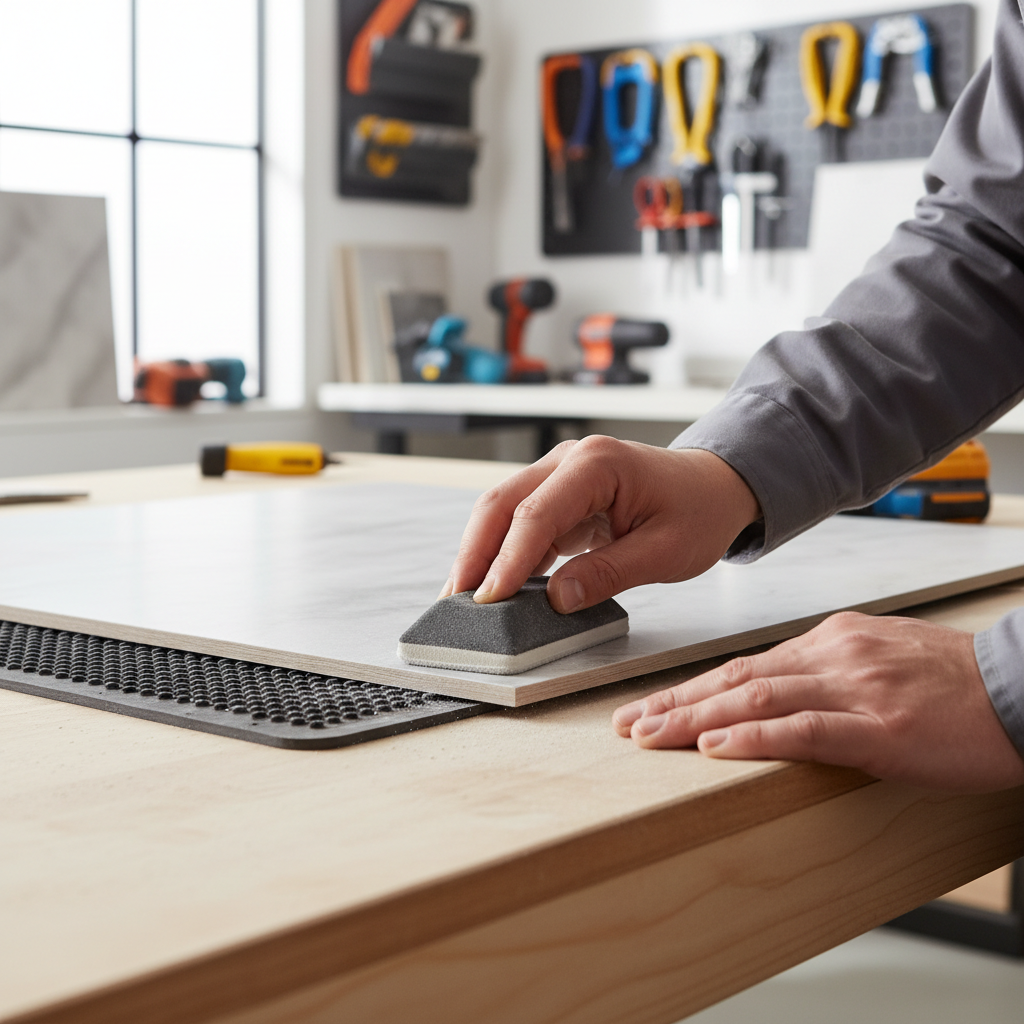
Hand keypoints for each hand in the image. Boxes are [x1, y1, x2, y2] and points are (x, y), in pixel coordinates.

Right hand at [440, 436, 760, 612]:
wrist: (715, 487)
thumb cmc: (698, 510)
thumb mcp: (665, 551)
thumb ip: (609, 574)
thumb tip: (557, 599)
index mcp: (598, 464)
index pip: (537, 513)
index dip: (509, 559)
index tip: (490, 598)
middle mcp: (570, 460)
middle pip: (503, 503)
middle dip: (474, 552)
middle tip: (456, 601)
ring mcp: (561, 474)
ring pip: (503, 510)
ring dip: (480, 552)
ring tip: (462, 597)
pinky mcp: (559, 494)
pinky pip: (520, 521)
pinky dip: (502, 552)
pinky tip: (492, 583)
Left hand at [613, 611, 1023, 792]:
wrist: (1021, 687)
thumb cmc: (953, 682)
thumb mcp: (879, 660)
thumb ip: (825, 673)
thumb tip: (773, 692)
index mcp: (829, 642)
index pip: (742, 666)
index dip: (689, 689)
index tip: (647, 707)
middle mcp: (833, 656)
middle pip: (736, 679)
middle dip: (675, 703)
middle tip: (627, 724)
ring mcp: (856, 689)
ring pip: (758, 699)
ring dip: (697, 720)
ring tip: (651, 737)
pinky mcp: (884, 728)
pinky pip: (807, 730)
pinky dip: (757, 738)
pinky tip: (719, 747)